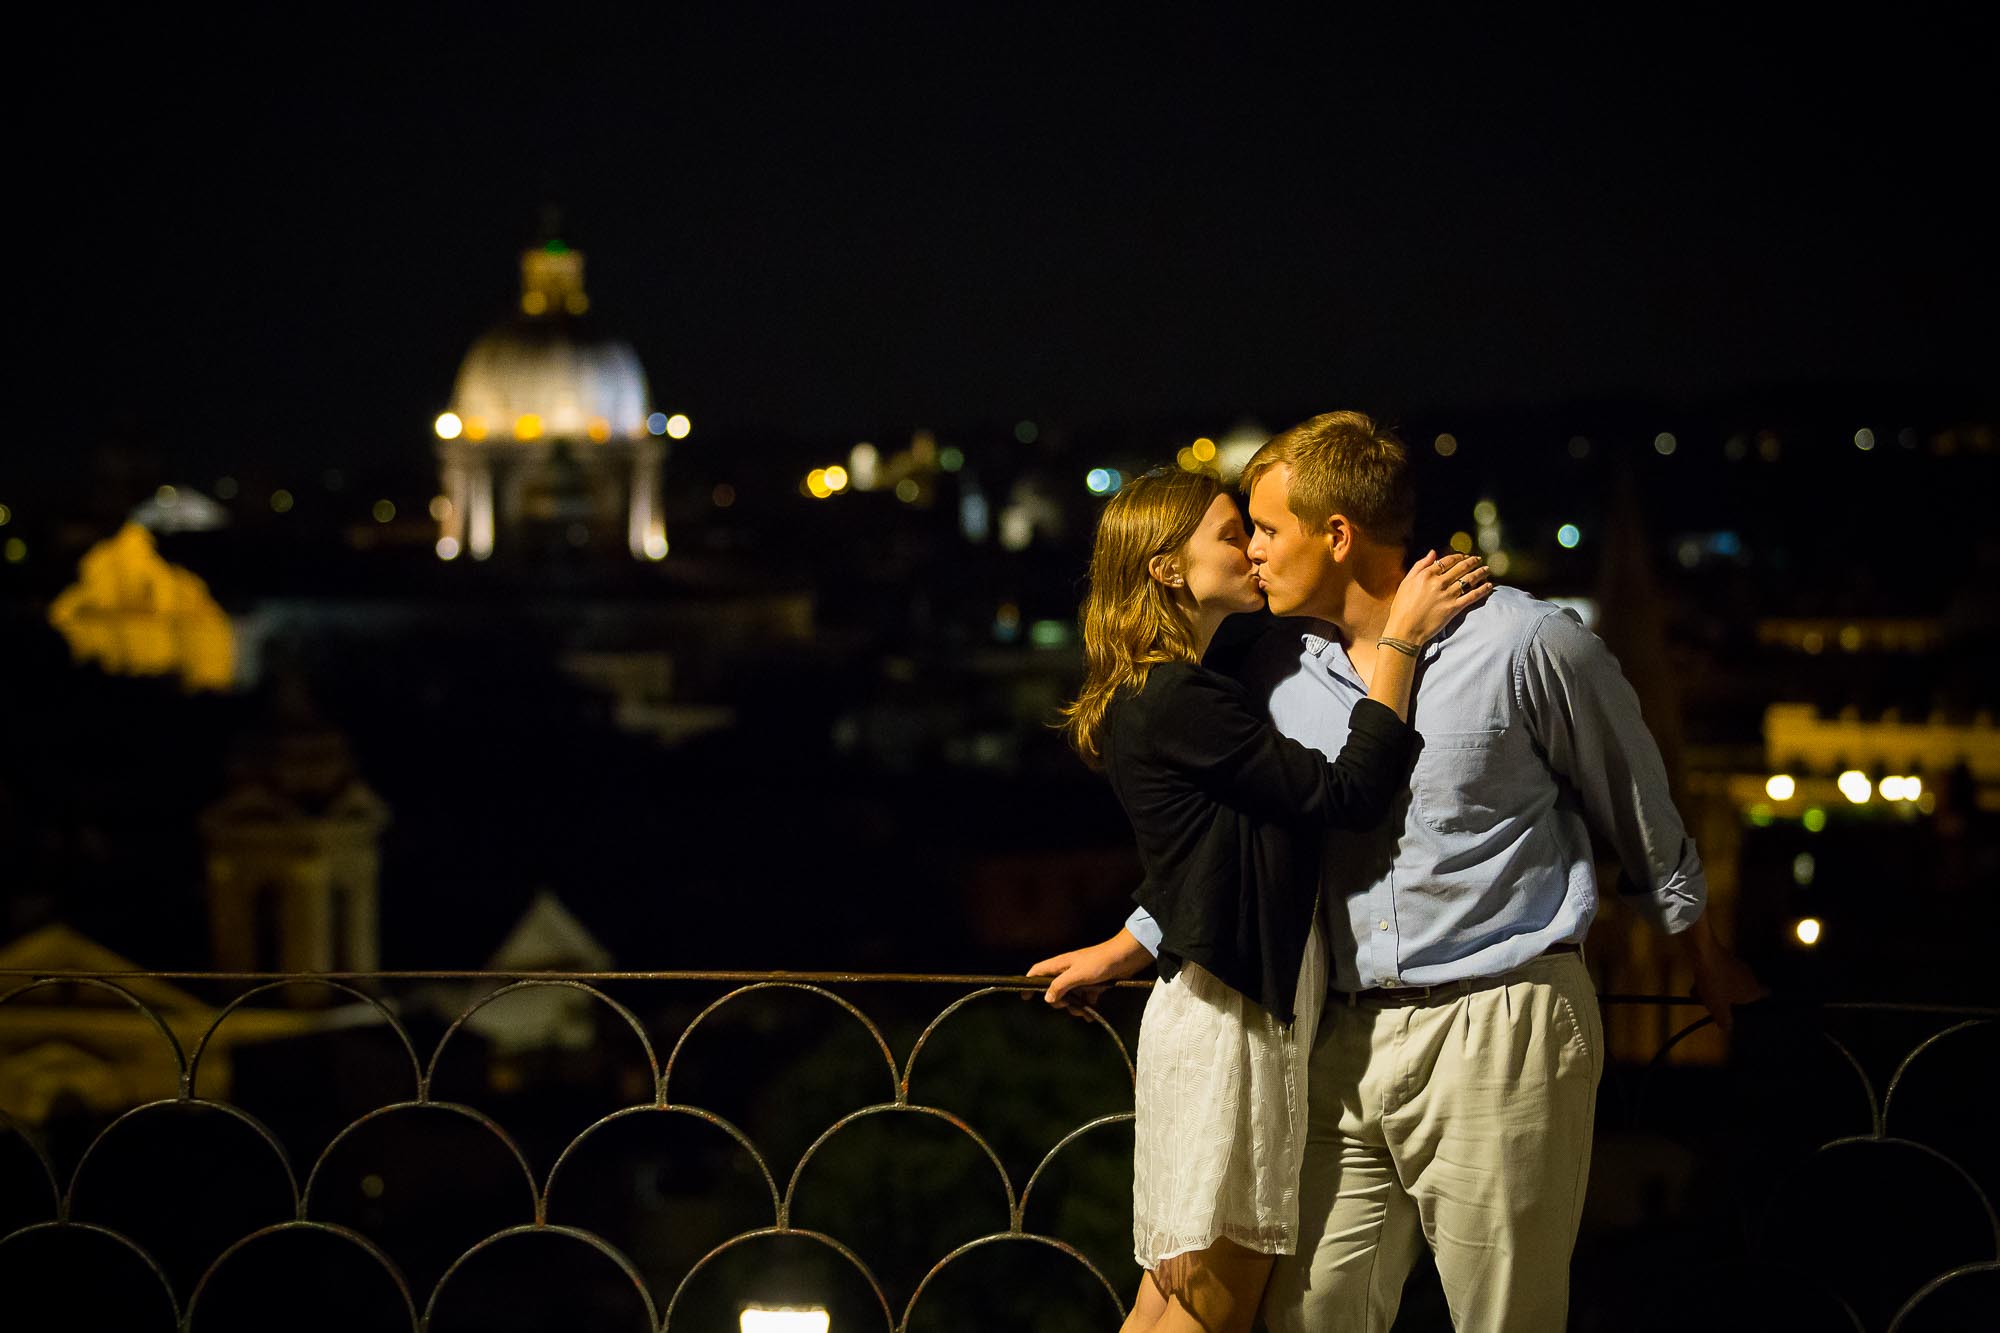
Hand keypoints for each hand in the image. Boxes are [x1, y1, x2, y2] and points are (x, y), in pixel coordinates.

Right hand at [1027, 929, 1151, 1014]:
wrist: (1125, 957)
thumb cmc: (1099, 963)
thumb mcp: (1077, 975)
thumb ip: (1060, 986)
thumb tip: (1047, 998)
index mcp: (1060, 964)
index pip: (1038, 971)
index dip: (1029, 983)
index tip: (1025, 997)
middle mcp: (1068, 970)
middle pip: (1054, 989)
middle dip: (1059, 1001)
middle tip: (1067, 1005)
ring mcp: (1081, 977)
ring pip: (1070, 996)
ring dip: (1075, 1006)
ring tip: (1084, 1012)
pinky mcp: (1093, 984)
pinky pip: (1084, 998)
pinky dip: (1086, 1006)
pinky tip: (1092, 1014)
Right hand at [1384, 550, 1492, 645]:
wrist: (1404, 630)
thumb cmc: (1402, 607)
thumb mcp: (1406, 582)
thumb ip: (1420, 565)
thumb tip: (1433, 552)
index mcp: (1426, 574)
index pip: (1447, 561)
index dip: (1459, 557)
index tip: (1464, 556)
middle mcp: (1438, 582)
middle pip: (1461, 568)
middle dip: (1472, 562)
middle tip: (1479, 559)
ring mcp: (1447, 595)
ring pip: (1469, 580)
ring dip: (1480, 573)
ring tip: (1487, 569)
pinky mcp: (1453, 608)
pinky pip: (1472, 596)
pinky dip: (1482, 590)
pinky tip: (1489, 585)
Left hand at [1679, 917, 1768, 1034]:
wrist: (1704, 954)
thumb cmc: (1715, 983)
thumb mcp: (1718, 1007)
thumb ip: (1725, 1020)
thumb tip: (1728, 1028)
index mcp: (1754, 990)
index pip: (1766, 996)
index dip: (1759, 1003)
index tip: (1747, 1009)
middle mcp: (1751, 977)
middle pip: (1744, 991)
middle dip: (1730, 999)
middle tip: (1717, 1006)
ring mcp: (1739, 965)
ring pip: (1730, 982)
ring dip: (1717, 990)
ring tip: (1699, 996)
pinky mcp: (1726, 957)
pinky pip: (1721, 973)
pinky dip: (1712, 980)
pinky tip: (1696, 985)